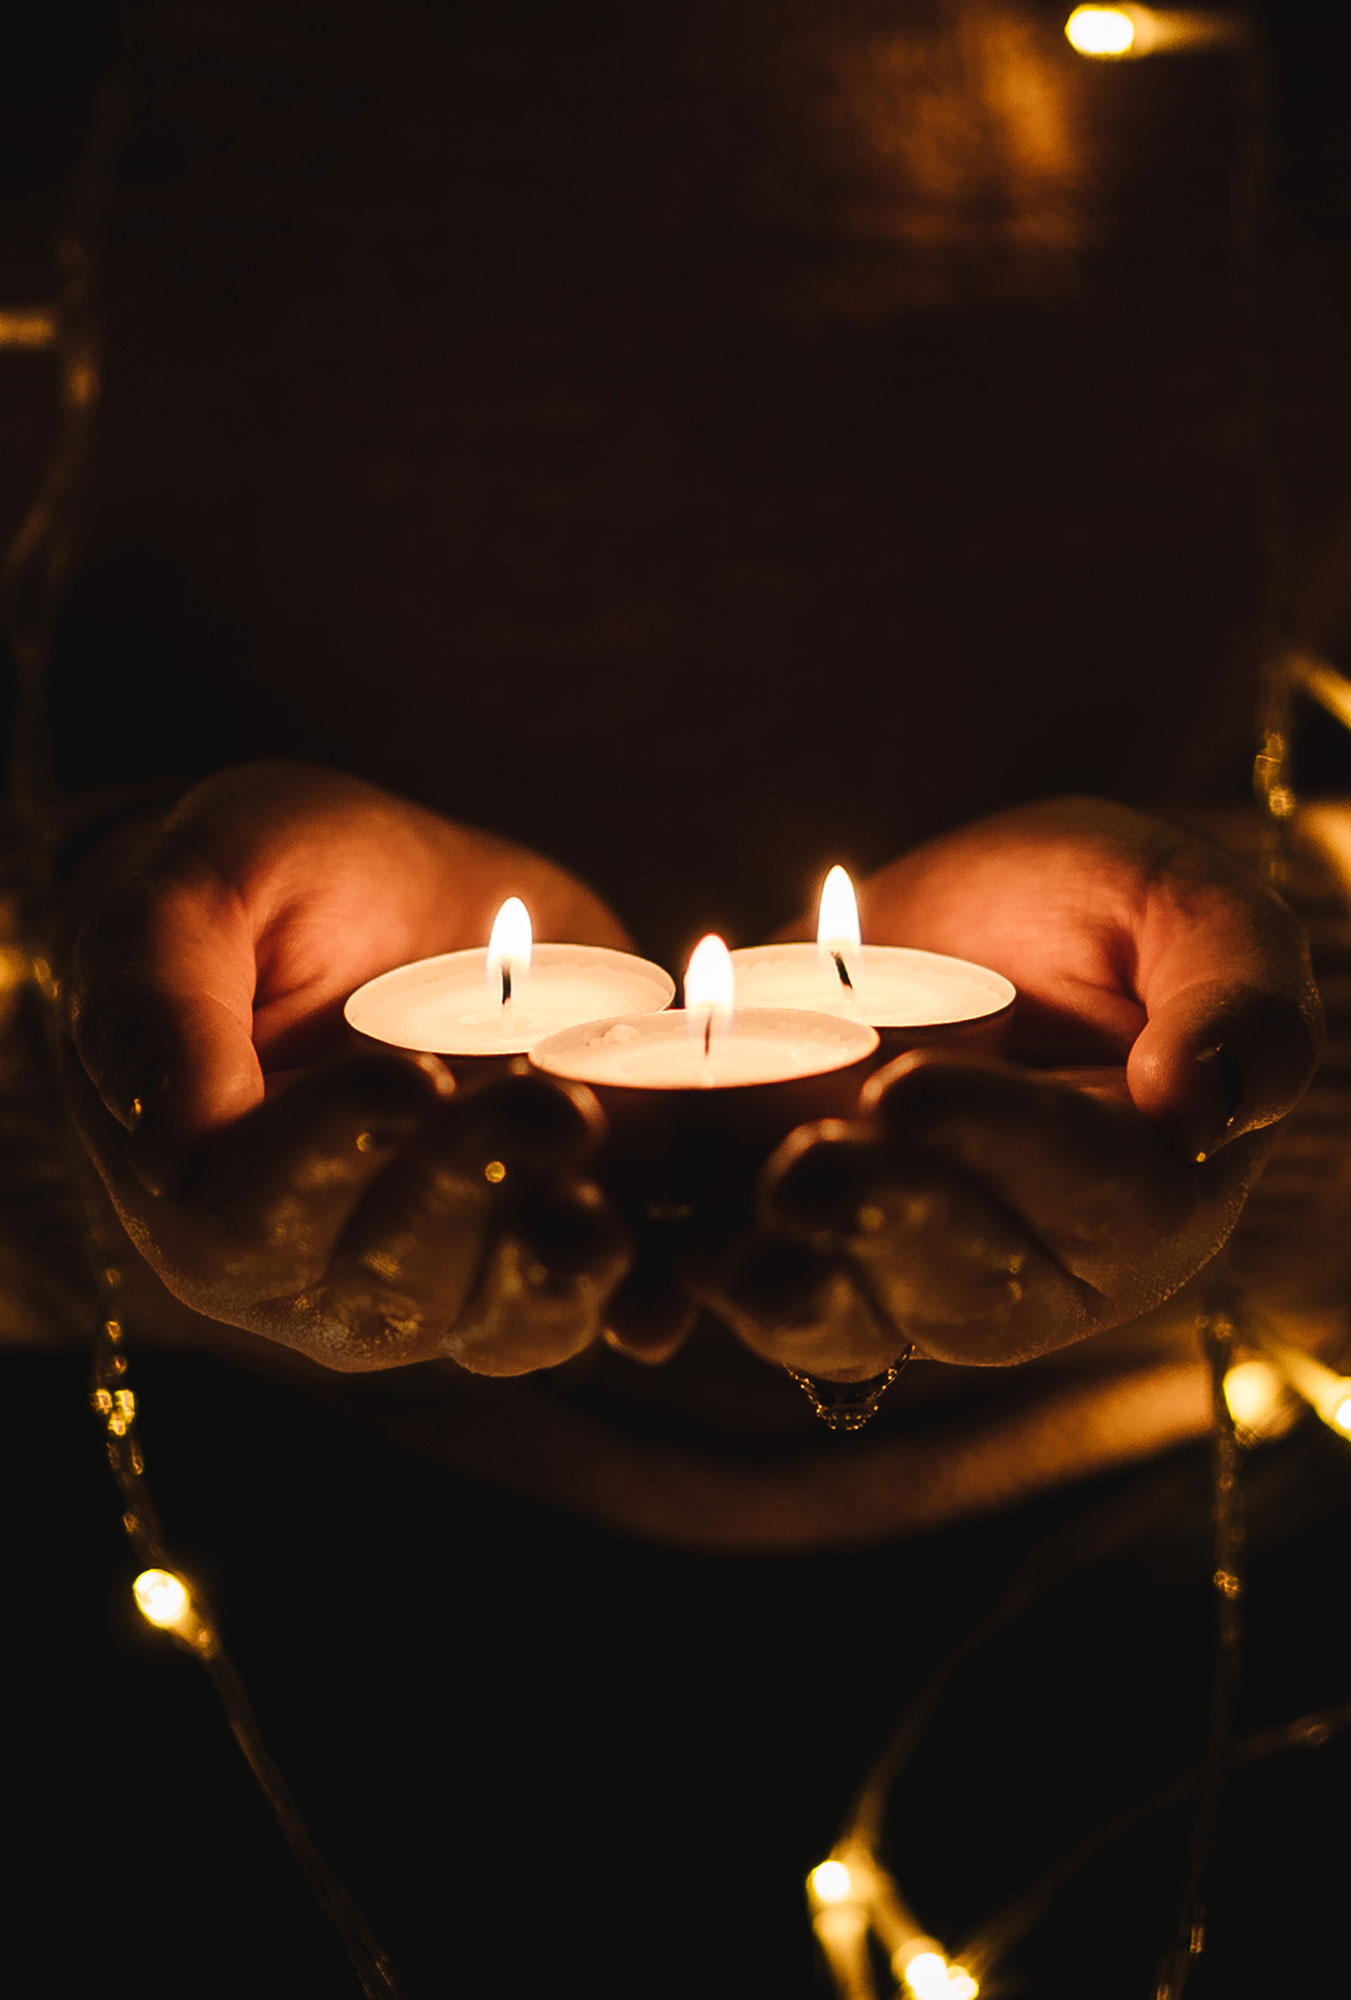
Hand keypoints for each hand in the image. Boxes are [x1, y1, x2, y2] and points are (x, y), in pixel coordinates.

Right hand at [62, 761, 631, 1371]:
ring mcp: (430, 1274)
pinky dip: (633, 1304)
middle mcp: (309, 1265)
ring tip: (609, 1158)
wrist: (379, 891)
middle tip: (551, 1100)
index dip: (334, 1156)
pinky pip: (580, 1310)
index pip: (249, 1217)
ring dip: (558, 1258)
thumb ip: (158, 1000)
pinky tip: (668, 1284)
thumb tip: (170, 1151)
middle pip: (386, 1282)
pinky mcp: (534, 1250)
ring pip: (493, 1319)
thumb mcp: (196, 890)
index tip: (417, 1076)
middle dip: (475, 1190)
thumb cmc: (261, 885)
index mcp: (198, 1185)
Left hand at [703, 797, 1322, 1374]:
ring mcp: (916, 1268)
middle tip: (804, 1167)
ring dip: (788, 1291)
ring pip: (859, 1313)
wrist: (976, 919)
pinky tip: (662, 1274)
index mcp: (1146, 1184)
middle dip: (876, 1225)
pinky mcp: (815, 1248)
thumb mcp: (1188, 910)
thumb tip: (1214, 1110)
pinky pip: (766, 1297)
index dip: (997, 1143)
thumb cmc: (1107, 910)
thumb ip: (1233, 998)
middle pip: (963, 1275)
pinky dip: (710, 1293)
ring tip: (724, 1256)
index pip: (1087, 1186)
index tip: (910, 1092)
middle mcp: (1035, 1258)